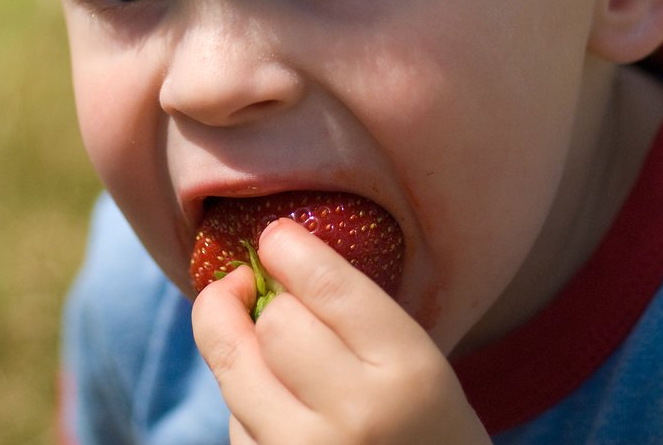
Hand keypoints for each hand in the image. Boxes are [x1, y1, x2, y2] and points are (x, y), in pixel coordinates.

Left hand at [191, 218, 492, 444]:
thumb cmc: (428, 433)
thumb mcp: (420, 367)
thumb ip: (355, 317)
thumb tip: (270, 259)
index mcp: (408, 373)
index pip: (326, 285)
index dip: (287, 248)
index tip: (274, 237)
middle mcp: (356, 417)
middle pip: (274, 323)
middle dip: (268, 304)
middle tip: (273, 299)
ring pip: (236, 369)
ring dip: (241, 346)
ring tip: (260, 341)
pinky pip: (234, 422)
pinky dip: (245, 403)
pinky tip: (276, 405)